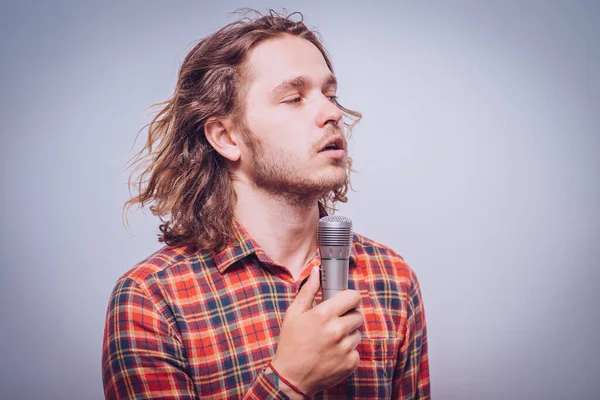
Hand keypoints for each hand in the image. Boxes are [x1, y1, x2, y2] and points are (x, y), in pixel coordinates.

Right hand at [271, 266, 363, 395]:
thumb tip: (316, 271)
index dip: (351, 298)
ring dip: (348, 335)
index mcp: (324, 314)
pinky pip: (356, 351)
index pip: (353, 297)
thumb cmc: (290, 344)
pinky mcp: (350, 363)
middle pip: (358, 315)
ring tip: (331, 341)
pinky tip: (333, 354)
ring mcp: (345, 348)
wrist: (291, 378)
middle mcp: (337, 330)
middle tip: (335, 323)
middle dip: (349, 317)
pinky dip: (347, 352)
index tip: (346, 302)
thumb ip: (308, 291)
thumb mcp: (294, 314)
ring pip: (357, 333)